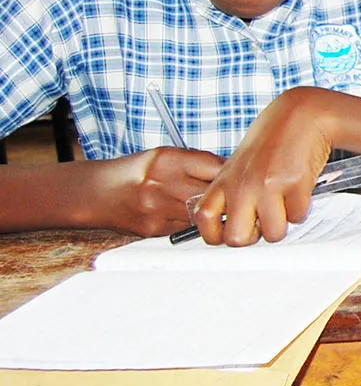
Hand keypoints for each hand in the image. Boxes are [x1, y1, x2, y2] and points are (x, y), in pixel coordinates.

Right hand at [95, 148, 223, 236]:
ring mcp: (158, 209)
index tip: (239, 175)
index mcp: (168, 160)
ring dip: (211, 213)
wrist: (97, 193)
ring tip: (215, 208)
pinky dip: (191, 224)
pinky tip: (187, 216)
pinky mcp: (154, 229)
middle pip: (212, 193)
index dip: (232, 173)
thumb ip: (196, 162)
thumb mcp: (164, 156)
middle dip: (226, 196)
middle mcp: (162, 184)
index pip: (216, 166)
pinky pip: (186, 228)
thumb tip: (232, 169)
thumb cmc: (134, 171)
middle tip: (235, 196)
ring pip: (202, 214)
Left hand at [189, 89, 335, 245]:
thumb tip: (234, 228)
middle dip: (253, 237)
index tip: (231, 233)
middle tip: (262, 223)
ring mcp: (267, 186)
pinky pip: (298, 217)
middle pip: (237, 238)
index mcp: (224, 181)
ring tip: (285, 204)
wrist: (300, 116)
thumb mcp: (240, 166)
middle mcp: (242, 186)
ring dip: (282, 224)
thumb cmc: (271, 142)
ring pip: (272, 234)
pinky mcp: (294, 185)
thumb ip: (232, 194)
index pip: (203, 220)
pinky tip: (299, 191)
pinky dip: (301, 209)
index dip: (217, 235)